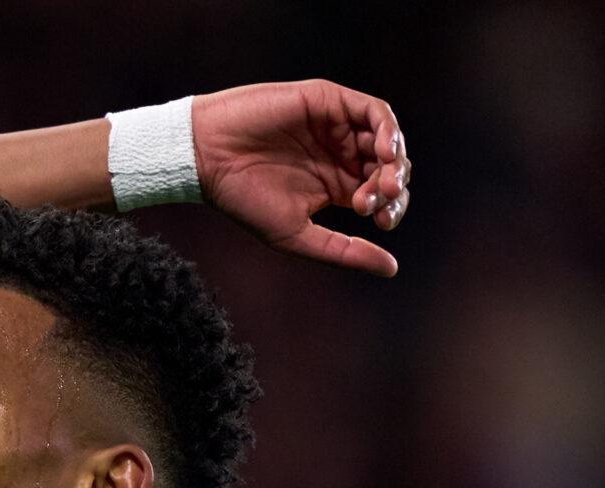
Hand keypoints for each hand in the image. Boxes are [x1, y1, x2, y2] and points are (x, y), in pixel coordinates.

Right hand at [192, 80, 408, 276]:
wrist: (208, 158)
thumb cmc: (243, 200)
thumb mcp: (298, 235)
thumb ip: (344, 251)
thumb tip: (391, 269)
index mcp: (335, 185)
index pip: (381, 195)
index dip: (390, 208)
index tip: (377, 222)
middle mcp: (340, 154)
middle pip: (390, 167)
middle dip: (394, 187)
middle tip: (376, 203)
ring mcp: (336, 126)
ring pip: (386, 138)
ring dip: (395, 160)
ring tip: (384, 181)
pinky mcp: (329, 101)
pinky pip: (374, 111)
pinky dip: (387, 129)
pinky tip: (383, 151)